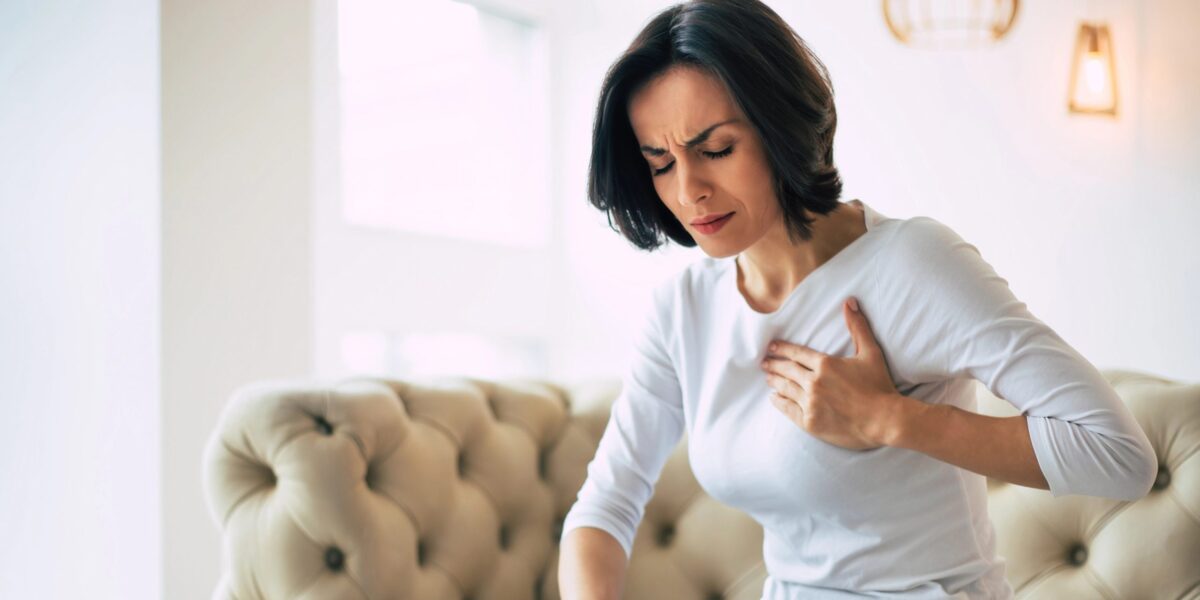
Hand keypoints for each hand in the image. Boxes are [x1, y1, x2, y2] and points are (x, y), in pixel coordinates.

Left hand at [761, 296, 907, 449]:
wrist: (884, 421)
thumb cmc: (880, 386)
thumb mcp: (870, 353)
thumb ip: (858, 327)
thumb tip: (849, 301)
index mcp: (825, 364)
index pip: (797, 353)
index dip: (782, 349)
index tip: (771, 347)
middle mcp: (814, 382)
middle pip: (787, 370)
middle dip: (774, 364)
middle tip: (764, 362)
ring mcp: (810, 403)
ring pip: (785, 388)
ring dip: (775, 381)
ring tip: (768, 377)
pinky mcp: (810, 422)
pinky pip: (788, 409)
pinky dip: (779, 402)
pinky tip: (774, 398)